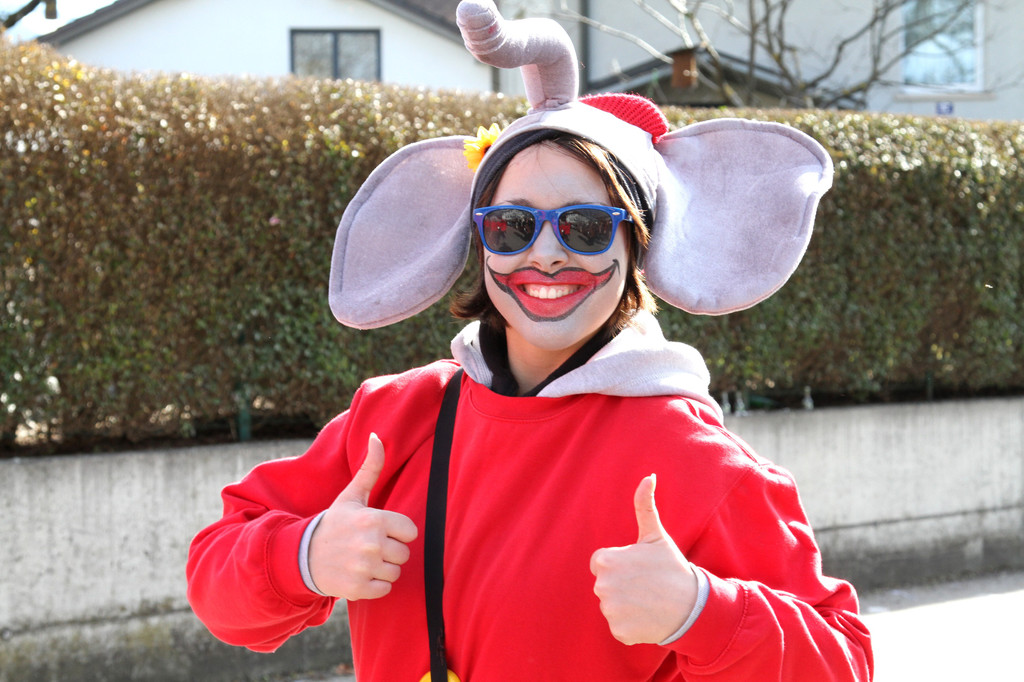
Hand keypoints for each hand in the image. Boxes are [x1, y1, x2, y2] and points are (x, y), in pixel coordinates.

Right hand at [308, 433, 418, 599]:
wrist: (302, 555)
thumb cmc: (334, 523)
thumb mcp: (352, 496)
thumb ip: (370, 468)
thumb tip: (378, 436)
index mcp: (373, 519)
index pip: (410, 531)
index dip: (397, 532)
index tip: (380, 530)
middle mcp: (370, 544)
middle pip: (404, 554)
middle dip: (389, 551)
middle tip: (368, 546)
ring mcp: (364, 568)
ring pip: (395, 572)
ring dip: (382, 569)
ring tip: (362, 560)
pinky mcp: (358, 589)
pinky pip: (385, 589)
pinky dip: (374, 585)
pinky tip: (358, 574)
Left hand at [590, 474, 697, 644]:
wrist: (693, 606)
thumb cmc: (672, 567)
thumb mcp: (656, 535)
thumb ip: (644, 505)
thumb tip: (648, 476)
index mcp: (606, 560)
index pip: (601, 563)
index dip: (621, 564)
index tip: (639, 567)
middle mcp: (603, 586)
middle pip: (605, 585)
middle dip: (622, 584)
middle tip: (646, 584)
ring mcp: (610, 610)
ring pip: (611, 606)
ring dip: (626, 605)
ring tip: (648, 600)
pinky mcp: (619, 631)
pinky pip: (618, 626)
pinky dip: (631, 625)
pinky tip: (648, 617)